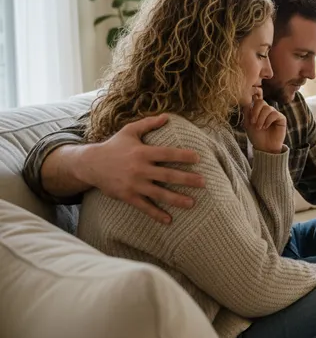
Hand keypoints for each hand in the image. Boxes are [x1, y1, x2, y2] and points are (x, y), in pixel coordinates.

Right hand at [79, 115, 203, 223]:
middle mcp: (139, 168)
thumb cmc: (114, 146)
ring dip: (176, 199)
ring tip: (192, 203)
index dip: (182, 155)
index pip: (167, 153)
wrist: (90, 164)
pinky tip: (169, 220)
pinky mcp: (127, 196)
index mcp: (142, 152)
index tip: (197, 158)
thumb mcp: (129, 131)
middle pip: (167, 175)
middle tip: (204, 183)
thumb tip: (167, 116)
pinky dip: (156, 214)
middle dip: (187, 179)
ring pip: (159, 193)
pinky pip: (144, 207)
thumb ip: (148, 123)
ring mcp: (134, 184)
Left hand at [243, 94, 286, 153]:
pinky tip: (265, 127)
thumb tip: (247, 101)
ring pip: (267, 108)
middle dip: (255, 112)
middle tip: (253, 122)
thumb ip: (247, 112)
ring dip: (261, 118)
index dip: (252, 105)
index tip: (249, 116)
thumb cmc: (256, 136)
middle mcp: (267, 110)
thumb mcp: (248, 123)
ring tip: (259, 127)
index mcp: (259, 110)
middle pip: (261, 102)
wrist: (264, 147)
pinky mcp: (281, 118)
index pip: (256, 100)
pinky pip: (274, 114)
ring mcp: (274, 113)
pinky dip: (268, 120)